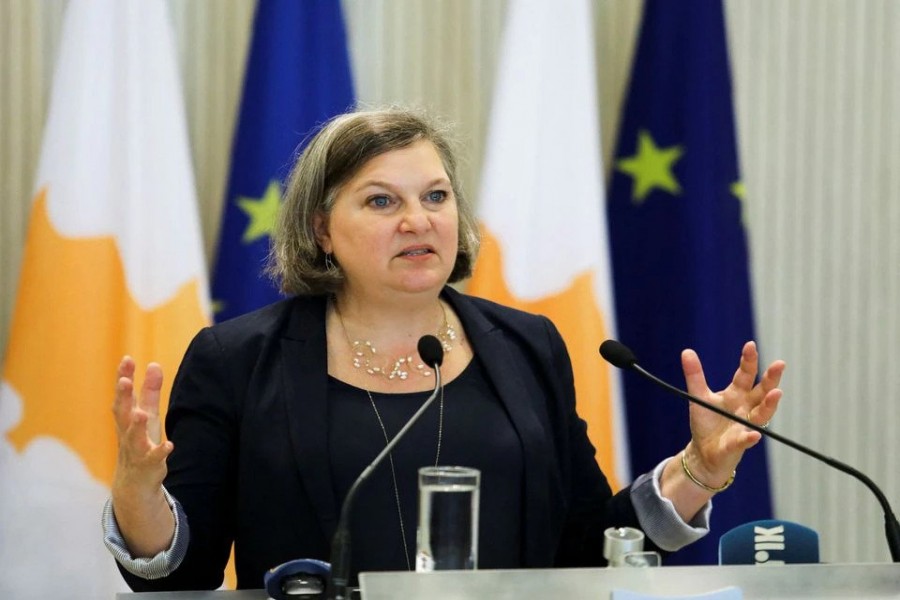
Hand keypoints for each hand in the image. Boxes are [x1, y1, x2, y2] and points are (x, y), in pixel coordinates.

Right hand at [111, 356, 172, 500]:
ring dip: (137, 426)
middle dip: (123, 397)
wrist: (134, 483)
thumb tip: (154, 364)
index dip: (124, 377)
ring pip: (134, 437)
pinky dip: (160, 451)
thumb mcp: (148, 414)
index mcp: (126, 418)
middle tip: (125, 381)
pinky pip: (154, 458)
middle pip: (123, 413)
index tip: (127, 359)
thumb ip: (150, 391)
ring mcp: (136, 450)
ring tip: (141, 414)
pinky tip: (169, 445)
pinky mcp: (149, 465)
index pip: (123, 395)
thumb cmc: (140, 442)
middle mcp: (127, 432)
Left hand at [681, 341, 784, 486]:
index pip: (746, 375)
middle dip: (771, 379)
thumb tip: (686, 351)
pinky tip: (753, 434)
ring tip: (776, 394)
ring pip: (761, 414)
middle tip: (779, 364)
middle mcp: (746, 408)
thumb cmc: (706, 424)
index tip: (750, 345)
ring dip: (769, 405)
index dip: (749, 361)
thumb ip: (695, 376)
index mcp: (736, 394)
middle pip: (762, 391)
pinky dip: (749, 437)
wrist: (704, 453)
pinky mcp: (737, 444)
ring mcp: (745, 426)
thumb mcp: (699, 397)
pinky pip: (744, 440)